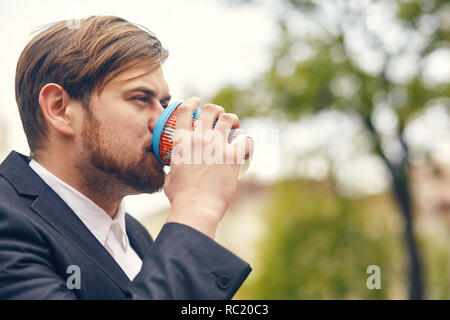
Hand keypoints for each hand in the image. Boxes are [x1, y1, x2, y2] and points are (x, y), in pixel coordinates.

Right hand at [163, 97, 252, 238]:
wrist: (197, 207)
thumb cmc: (181, 197)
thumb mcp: (169, 177)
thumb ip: (173, 169)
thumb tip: (173, 171)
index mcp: (181, 141)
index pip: (185, 110)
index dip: (191, 102)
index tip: (196, 101)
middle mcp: (200, 138)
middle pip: (210, 110)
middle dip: (215, 109)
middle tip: (218, 115)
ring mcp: (217, 146)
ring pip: (228, 119)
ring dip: (232, 119)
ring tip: (234, 124)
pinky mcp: (233, 157)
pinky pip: (245, 142)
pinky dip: (246, 142)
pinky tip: (245, 145)